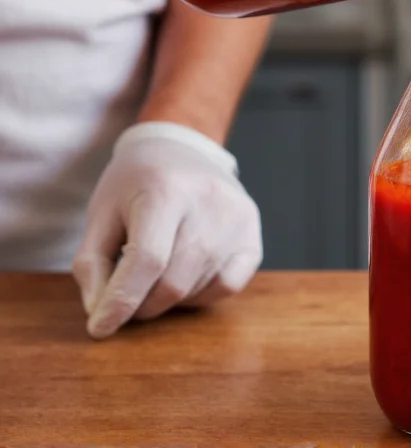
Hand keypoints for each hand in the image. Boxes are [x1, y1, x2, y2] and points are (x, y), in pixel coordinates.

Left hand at [73, 122, 262, 339]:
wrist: (182, 149)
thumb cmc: (137, 182)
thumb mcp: (101, 212)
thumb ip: (92, 263)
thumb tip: (101, 312)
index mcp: (166, 190)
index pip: (147, 260)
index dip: (122, 300)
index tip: (101, 326)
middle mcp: (209, 202)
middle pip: (174, 281)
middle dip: (143, 304)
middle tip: (127, 301)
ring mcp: (237, 219)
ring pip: (198, 287)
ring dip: (169, 299)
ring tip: (155, 276)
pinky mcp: (253, 233)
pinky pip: (228, 285)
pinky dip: (201, 294)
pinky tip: (185, 278)